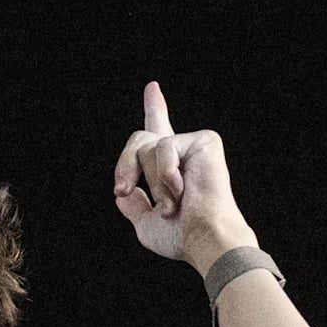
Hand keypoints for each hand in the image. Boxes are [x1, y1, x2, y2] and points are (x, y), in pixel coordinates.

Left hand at [111, 81, 257, 273]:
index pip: (159, 133)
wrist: (203, 238)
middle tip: (122, 190)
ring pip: (147, 146)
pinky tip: (183, 192)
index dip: (155, 109)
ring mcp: (195, 144)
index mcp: (172, 168)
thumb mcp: (145, 222)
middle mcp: (184, 153)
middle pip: (139, 140)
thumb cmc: (180, 237)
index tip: (152, 87)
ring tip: (172, 205)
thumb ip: (134, 204)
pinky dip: (165, 174)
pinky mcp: (204, 140)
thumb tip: (124, 192)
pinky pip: (163, 147)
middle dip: (124, 165)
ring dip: (151, 181)